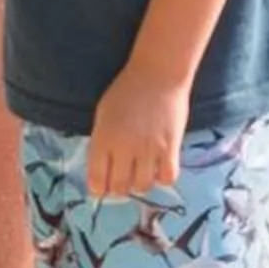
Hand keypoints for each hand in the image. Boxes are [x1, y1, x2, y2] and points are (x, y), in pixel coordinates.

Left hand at [88, 65, 187, 200]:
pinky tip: (159, 170)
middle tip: (120, 185)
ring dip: (139, 185)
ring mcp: (149, 150)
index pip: (97, 178)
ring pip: (143, 186)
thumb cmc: (125, 91)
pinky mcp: (171, 148)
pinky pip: (167, 178)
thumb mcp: (103, 115)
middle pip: (120, 187)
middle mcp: (124, 149)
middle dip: (118, 190)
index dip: (98, 190)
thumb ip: (102, 140)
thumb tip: (102, 166)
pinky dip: (162, 178)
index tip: (100, 191)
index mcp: (103, 139)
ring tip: (140, 176)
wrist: (157, 76)